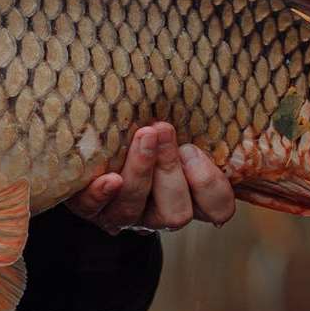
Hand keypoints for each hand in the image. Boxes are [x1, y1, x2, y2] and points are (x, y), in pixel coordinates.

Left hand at [68, 122, 234, 233]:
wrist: (94, 140)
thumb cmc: (151, 129)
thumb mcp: (179, 127)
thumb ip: (196, 124)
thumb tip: (213, 95)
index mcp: (190, 198)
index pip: (218, 209)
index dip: (209, 185)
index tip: (192, 148)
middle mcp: (159, 213)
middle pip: (176, 213)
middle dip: (170, 169)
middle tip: (162, 129)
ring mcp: (124, 216)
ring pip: (134, 209)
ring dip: (140, 170)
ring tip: (142, 135)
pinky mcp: (91, 209)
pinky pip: (94, 209)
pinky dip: (101, 194)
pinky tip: (109, 178)